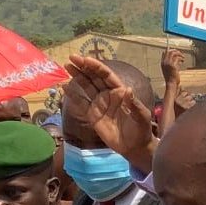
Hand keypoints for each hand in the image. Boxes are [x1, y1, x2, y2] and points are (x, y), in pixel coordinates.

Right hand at [64, 55, 156, 174]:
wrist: (135, 147)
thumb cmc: (141, 130)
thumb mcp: (141, 116)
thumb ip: (133, 104)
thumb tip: (128, 90)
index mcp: (120, 92)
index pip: (106, 76)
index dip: (96, 67)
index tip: (85, 59)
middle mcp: (108, 95)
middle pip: (94, 77)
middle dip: (84, 67)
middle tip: (72, 57)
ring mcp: (99, 104)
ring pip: (86, 86)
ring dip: (77, 76)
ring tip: (67, 66)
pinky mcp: (92, 114)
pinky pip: (81, 102)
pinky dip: (72, 95)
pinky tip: (64, 87)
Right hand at [160, 47, 184, 84]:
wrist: (171, 83)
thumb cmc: (171, 78)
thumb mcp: (169, 70)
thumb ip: (171, 65)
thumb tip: (178, 60)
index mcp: (162, 63)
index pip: (164, 53)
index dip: (170, 50)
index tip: (175, 51)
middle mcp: (164, 62)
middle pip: (169, 52)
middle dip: (175, 51)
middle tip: (180, 53)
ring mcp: (168, 64)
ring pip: (173, 53)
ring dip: (179, 54)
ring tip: (183, 57)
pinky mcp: (173, 66)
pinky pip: (177, 58)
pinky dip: (181, 58)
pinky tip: (183, 60)